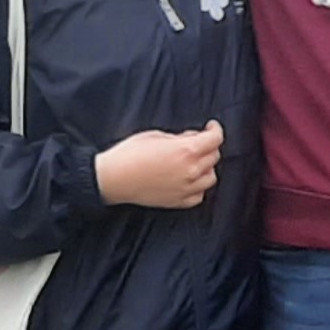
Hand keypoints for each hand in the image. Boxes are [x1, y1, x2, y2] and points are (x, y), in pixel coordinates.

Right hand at [95, 120, 222, 209]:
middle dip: (207, 146)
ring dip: (205, 167)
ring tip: (191, 162)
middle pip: (214, 156)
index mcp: (186, 151)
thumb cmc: (130, 154)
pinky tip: (188, 180)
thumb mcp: (157, 136)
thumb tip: (191, 140)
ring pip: (211, 177)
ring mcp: (186, 188)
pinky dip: (198, 187)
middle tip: (193, 142)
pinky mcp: (178, 201)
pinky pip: (199, 195)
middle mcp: (191, 170)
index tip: (211, 128)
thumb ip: (179, 138)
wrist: (114, 178)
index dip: (215, 130)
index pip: (215, 139)